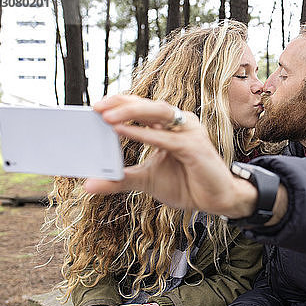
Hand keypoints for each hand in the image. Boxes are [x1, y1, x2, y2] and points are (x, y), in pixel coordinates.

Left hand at [84, 95, 256, 217]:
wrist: (217, 201)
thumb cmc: (187, 185)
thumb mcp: (146, 181)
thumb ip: (120, 180)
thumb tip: (89, 184)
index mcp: (169, 127)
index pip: (143, 107)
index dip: (120, 104)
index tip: (95, 106)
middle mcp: (181, 124)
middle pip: (149, 105)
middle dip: (122, 104)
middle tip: (96, 108)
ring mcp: (190, 133)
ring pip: (159, 113)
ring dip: (132, 112)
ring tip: (107, 116)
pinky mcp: (195, 147)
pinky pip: (167, 138)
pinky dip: (145, 134)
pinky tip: (124, 131)